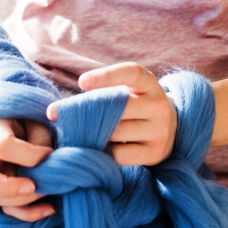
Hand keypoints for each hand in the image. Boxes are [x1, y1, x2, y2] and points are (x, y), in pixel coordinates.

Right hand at [0, 118, 53, 221]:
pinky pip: (5, 209)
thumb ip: (40, 139)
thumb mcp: (36, 120)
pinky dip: (27, 214)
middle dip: (8, 188)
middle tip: (35, 186)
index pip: (2, 146)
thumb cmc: (29, 120)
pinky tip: (49, 208)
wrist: (20, 127)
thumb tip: (46, 163)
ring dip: (21, 202)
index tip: (49, 154)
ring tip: (47, 191)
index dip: (28, 155)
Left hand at [47, 62, 177, 166]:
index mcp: (149, 83)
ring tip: (85, 132)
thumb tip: (59, 110)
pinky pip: (120, 154)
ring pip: (117, 132)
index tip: (81, 82)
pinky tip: (102, 147)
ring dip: (97, 134)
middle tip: (65, 117)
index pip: (130, 73)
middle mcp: (158, 104)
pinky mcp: (155, 152)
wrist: (169, 128)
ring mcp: (159, 130)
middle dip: (90, 113)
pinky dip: (106, 152)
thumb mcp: (127, 92)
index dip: (106, 76)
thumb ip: (103, 94)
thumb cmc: (135, 105)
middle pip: (119, 107)